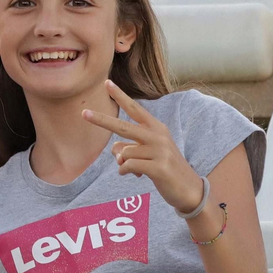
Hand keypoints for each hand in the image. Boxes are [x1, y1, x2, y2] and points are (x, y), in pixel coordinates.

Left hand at [84, 80, 205, 214]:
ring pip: (125, 153)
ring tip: (138, 170)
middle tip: (83, 113)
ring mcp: (160, 151)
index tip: (106, 83)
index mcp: (156, 128)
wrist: (189, 189)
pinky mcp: (159, 168)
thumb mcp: (148, 154)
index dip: (120, 97)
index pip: (135, 109)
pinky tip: (137, 176)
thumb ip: (130, 148)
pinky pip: (128, 166)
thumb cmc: (165, 168)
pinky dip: (126, 172)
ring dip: (124, 163)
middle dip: (101, 120)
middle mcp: (158, 136)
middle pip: (123, 127)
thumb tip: (116, 151)